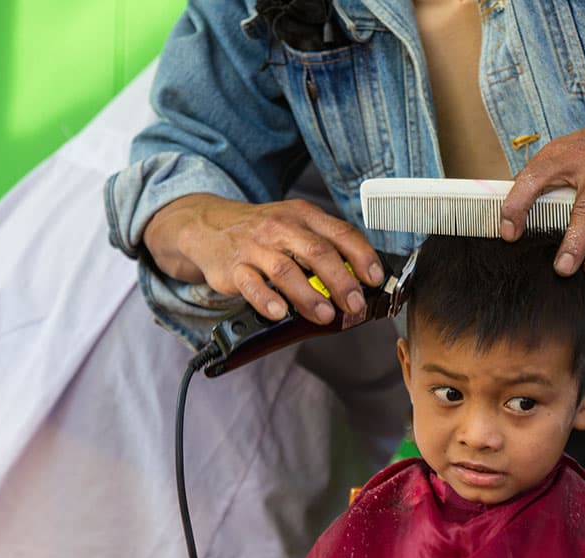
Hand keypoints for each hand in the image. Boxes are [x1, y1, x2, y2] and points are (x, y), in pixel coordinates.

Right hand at [143, 193, 383, 324]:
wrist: (209, 226)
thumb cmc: (263, 232)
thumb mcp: (296, 226)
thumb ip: (326, 246)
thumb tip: (361, 279)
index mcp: (303, 216)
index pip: (340, 232)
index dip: (362, 255)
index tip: (375, 278)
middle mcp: (281, 227)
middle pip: (317, 252)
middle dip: (341, 280)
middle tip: (355, 304)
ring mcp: (256, 247)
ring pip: (286, 269)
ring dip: (309, 295)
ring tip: (325, 315)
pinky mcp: (234, 268)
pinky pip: (251, 284)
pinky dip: (266, 299)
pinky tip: (280, 312)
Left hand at [500, 100, 584, 275]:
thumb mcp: (575, 151)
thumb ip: (552, 176)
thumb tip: (521, 207)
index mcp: (559, 152)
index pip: (528, 179)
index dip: (514, 206)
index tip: (508, 233)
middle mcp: (581, 157)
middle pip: (555, 194)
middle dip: (543, 228)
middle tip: (533, 255)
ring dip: (576, 243)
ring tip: (566, 268)